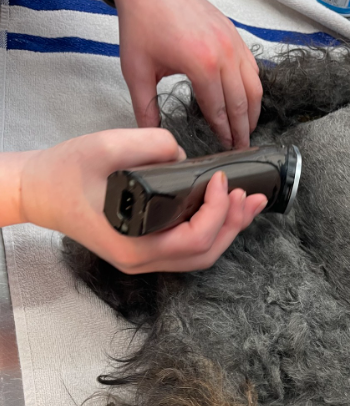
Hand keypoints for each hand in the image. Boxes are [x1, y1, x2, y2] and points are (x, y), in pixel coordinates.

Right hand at [18, 128, 266, 272]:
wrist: (38, 190)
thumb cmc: (64, 174)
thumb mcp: (104, 146)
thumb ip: (149, 144)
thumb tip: (184, 154)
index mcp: (134, 246)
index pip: (193, 239)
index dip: (217, 211)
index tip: (222, 180)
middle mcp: (142, 261)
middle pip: (204, 254)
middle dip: (235, 224)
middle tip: (254, 196)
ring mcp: (145, 258)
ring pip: (200, 254)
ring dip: (229, 229)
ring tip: (250, 203)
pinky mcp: (147, 247)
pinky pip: (188, 246)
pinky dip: (212, 228)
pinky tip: (225, 208)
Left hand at [91, 0, 261, 147]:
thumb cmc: (140, 22)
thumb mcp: (136, 71)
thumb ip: (145, 108)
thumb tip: (149, 135)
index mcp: (201, 63)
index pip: (219, 109)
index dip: (223, 133)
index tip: (225, 149)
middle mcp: (223, 52)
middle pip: (241, 102)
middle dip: (242, 129)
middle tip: (241, 148)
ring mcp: (232, 41)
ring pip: (254, 86)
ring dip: (253, 111)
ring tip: (247, 129)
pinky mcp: (233, 33)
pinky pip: (252, 67)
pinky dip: (253, 88)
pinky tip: (247, 100)